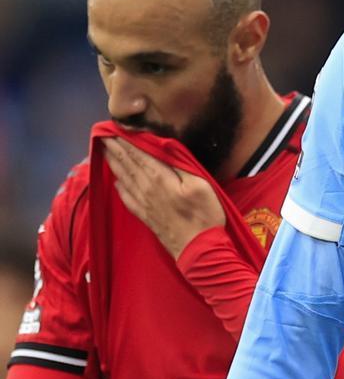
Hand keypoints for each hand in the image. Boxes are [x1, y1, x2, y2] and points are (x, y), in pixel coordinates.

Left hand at [102, 138, 226, 258]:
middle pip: (129, 165)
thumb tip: (162, 146)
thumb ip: (179, 164)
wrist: (197, 249)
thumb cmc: (204, 214)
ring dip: (114, 164)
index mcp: (160, 178)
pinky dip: (119, 188)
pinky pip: (127, 198)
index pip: (139, 155)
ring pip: (124, 179)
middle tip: (103, 135)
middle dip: (116, 149)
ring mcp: (144, 204)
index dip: (127, 141)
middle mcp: (147, 189)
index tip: (115, 129)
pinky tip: (116, 182)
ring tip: (105, 152)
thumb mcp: (200, 184)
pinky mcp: (145, 216)